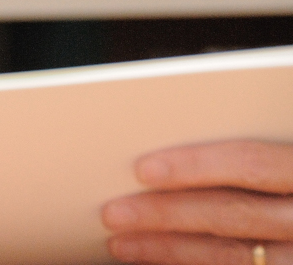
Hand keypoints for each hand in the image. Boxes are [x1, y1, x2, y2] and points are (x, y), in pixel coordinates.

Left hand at [102, 140, 292, 264]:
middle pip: (233, 213)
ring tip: (122, 244)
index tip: (143, 168)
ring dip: (170, 250)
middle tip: (113, 212)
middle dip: (166, 213)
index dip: (195, 165)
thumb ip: (245, 143)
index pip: (250, 163)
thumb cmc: (285, 177)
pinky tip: (158, 263)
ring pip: (233, 255)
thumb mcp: (282, 148)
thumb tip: (169, 137)